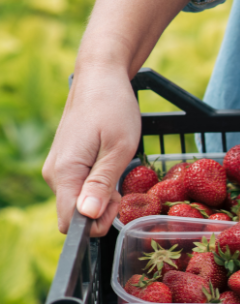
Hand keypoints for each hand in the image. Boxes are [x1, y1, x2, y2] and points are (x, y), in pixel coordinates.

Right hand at [43, 65, 141, 235]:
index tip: (118, 203)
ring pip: (78, 204)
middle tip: (122, 189)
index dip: (97, 224)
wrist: (100, 79)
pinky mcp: (64, 165)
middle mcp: (54, 175)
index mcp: (65, 173)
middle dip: (102, 213)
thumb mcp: (118, 149)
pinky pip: (78, 190)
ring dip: (101, 200)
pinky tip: (109, 170)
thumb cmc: (114, 109)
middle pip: (75, 216)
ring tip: (117, 172)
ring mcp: (57, 170)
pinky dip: (97, 189)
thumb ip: (102, 184)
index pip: (71, 222)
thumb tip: (88, 215)